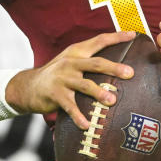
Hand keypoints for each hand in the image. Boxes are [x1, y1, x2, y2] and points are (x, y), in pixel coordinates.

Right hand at [9, 31, 135, 129]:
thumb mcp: (72, 61)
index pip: (99, 41)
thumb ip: (91, 60)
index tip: (133, 35)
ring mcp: (62, 79)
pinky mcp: (55, 95)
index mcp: (77, 52)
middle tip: (130, 73)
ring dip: (99, 92)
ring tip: (112, 100)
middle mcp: (70, 63)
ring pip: (85, 85)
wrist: (28, 86)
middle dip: (114, 68)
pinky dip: (79, 116)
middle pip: (96, 64)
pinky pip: (70, 107)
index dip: (116, 37)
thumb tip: (119, 64)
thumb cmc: (58, 74)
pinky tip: (87, 125)